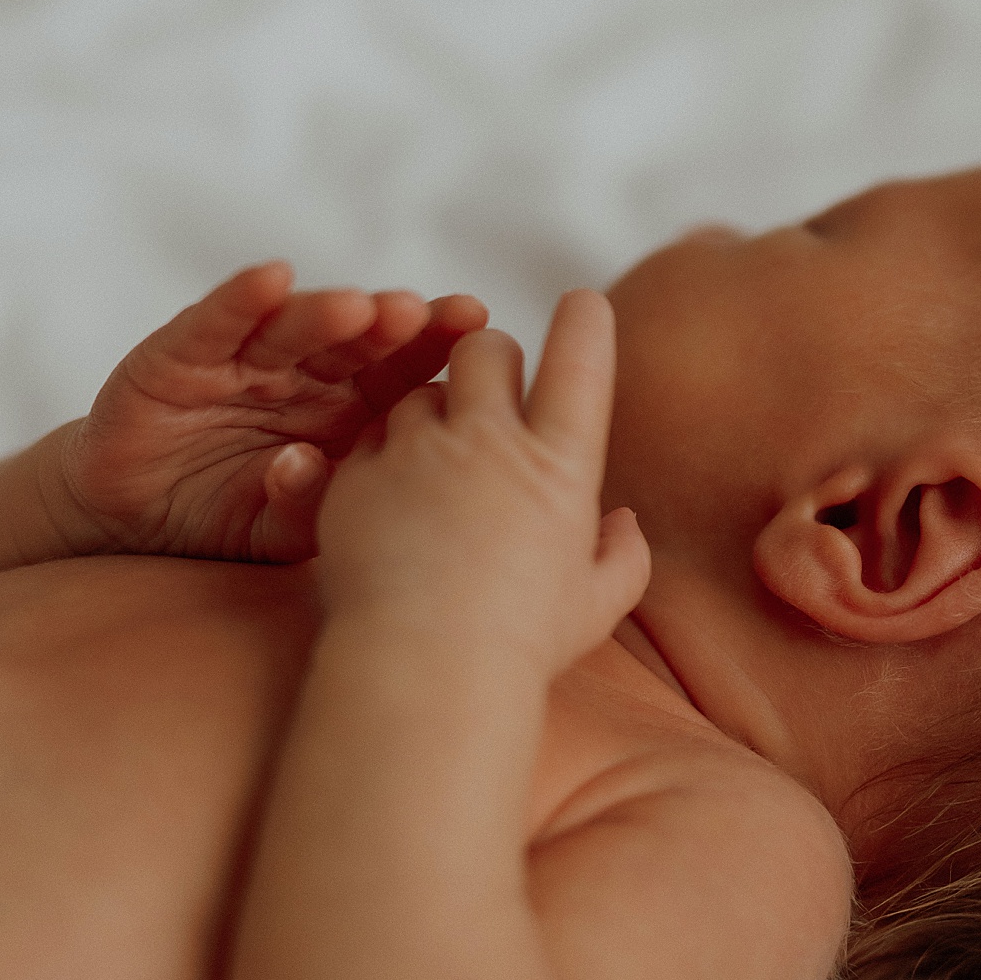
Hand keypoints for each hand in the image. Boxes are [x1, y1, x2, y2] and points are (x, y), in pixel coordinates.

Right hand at [52, 262, 488, 561]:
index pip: (400, 373)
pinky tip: (271, 279)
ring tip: (360, 308)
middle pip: (356, 341)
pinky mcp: (177, 358)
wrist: (136, 526)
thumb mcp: (288, 528)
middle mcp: (303, 375)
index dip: (435, 346)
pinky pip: (214, 324)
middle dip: (391, 324)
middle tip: (426, 313)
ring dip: (325, 313)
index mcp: (346, 411)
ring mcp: (242, 362)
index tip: (478, 323)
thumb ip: (317, 504)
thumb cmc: (232, 521)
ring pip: (292, 329)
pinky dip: (241, 301)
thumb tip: (320, 469)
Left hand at [315, 290, 649, 673]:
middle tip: (491, 394)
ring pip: (420, 390)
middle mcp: (488, 440)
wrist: (424, 673)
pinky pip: (369, 440)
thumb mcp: (597, 606)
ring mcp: (416, 452)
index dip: (585, 320)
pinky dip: (383, 458)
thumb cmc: (519, 647)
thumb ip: (623, 556)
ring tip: (436, 467)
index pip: (581, 359)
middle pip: (486, 347)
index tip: (584, 306)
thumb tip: (623, 522)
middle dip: (489, 357)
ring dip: (432, 413)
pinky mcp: (356, 475)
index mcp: (559, 465)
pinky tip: (392, 504)